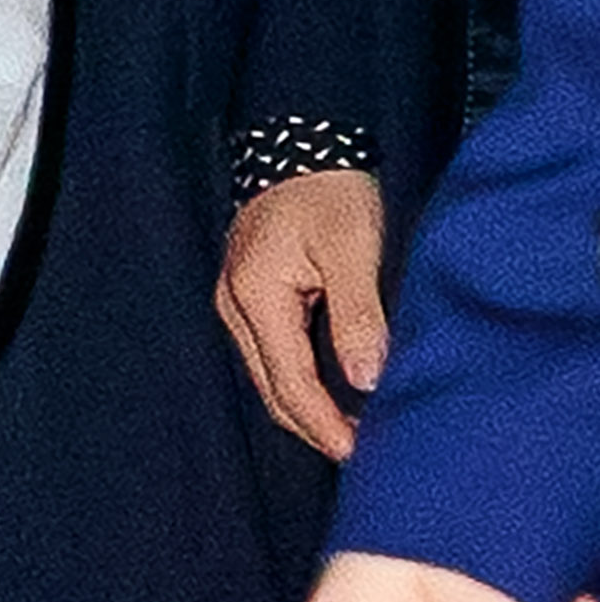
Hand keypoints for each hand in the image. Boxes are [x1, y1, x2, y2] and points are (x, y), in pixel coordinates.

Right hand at [218, 167, 387, 458]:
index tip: (363, 456)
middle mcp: (235, 304)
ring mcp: (238, 300)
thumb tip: (366, 382)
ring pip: (270, 377)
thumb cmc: (328, 191)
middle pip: (273, 390)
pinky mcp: (251, 295)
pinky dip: (301, 385)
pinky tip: (335, 394)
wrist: (300, 145)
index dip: (326, 426)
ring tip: (356, 433)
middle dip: (316, 429)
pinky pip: (273, 357)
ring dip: (309, 410)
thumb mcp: (352, 248)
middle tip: (366, 457)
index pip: (289, 383)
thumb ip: (357, 316)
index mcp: (255, 295)